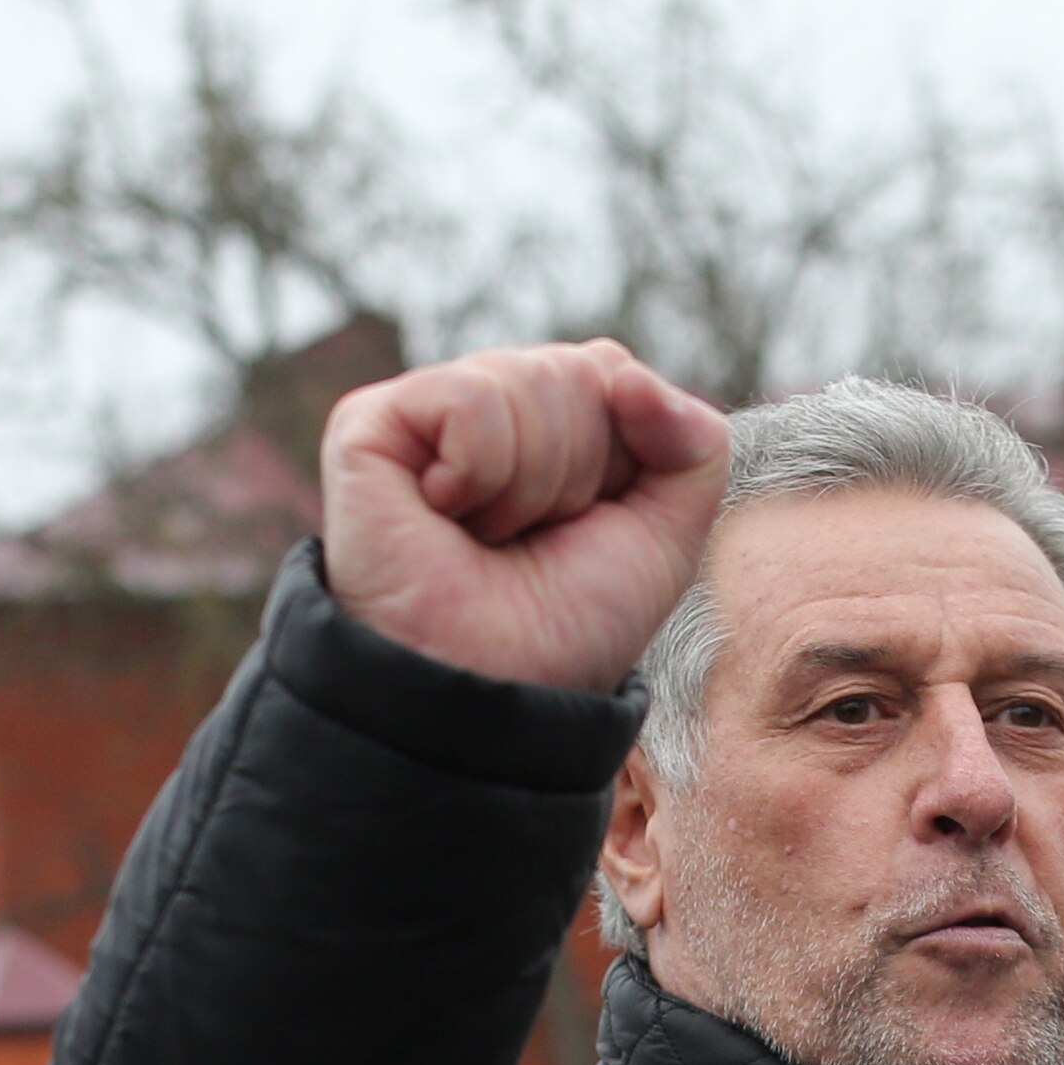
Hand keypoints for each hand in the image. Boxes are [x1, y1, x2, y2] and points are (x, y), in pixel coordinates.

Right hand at [320, 340, 728, 693]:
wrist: (495, 694)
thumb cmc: (569, 626)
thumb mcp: (668, 535)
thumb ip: (695, 441)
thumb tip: (629, 375)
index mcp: (547, 424)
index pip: (610, 370)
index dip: (621, 458)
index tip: (582, 527)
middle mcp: (485, 409)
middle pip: (577, 370)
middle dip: (579, 472)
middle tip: (529, 539)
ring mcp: (424, 414)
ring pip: (529, 379)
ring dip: (531, 486)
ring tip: (486, 537)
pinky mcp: (369, 425)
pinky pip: (469, 396)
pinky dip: (480, 470)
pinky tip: (443, 514)